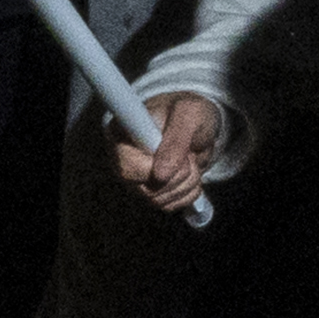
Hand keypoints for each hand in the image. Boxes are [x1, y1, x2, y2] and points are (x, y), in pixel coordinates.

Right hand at [109, 91, 220, 214]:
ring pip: (159, 200)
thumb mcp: (190, 114)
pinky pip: (168, 206)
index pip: (128, 166)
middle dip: (178, 175)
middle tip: (188, 154)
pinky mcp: (148, 191)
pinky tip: (189, 173)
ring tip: (190, 160)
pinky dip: (187, 193)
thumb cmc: (188, 111)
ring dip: (186, 183)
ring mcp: (133, 178)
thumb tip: (160, 174)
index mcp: (121, 132)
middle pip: (146, 189)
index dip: (155, 166)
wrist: (197, 123)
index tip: (177, 153)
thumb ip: (176, 140)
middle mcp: (121, 158)